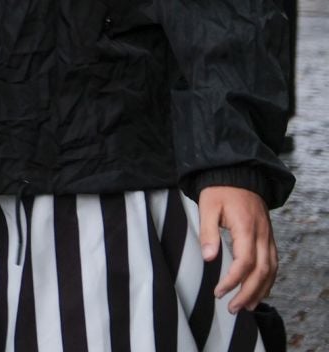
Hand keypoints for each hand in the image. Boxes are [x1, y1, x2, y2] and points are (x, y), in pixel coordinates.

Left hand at [200, 185, 276, 313]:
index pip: (245, 263)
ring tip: (247, 307)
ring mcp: (268, 236)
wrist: (238, 174)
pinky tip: (259, 290)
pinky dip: (268, 280)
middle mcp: (262, 235)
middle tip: (233, 308)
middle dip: (248, 293)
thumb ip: (208, 233)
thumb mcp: (207, 207)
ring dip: (261, 290)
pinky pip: (273, 263)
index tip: (219, 292)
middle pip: (261, 272)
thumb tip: (209, 258)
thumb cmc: (220, 190)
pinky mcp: (268, 237)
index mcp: (246, 228)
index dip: (233, 281)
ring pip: (271, 270)